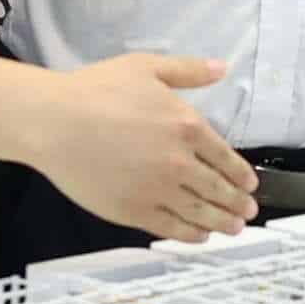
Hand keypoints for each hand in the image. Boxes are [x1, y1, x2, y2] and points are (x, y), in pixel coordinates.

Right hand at [34, 55, 259, 241]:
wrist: (54, 121)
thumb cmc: (95, 90)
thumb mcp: (146, 67)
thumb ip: (188, 71)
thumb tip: (222, 68)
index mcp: (187, 126)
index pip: (225, 157)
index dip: (241, 174)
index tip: (250, 184)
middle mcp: (179, 162)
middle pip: (218, 189)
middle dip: (238, 203)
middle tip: (248, 212)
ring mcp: (157, 189)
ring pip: (199, 213)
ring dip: (221, 222)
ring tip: (233, 228)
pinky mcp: (133, 210)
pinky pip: (170, 227)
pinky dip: (190, 234)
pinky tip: (199, 236)